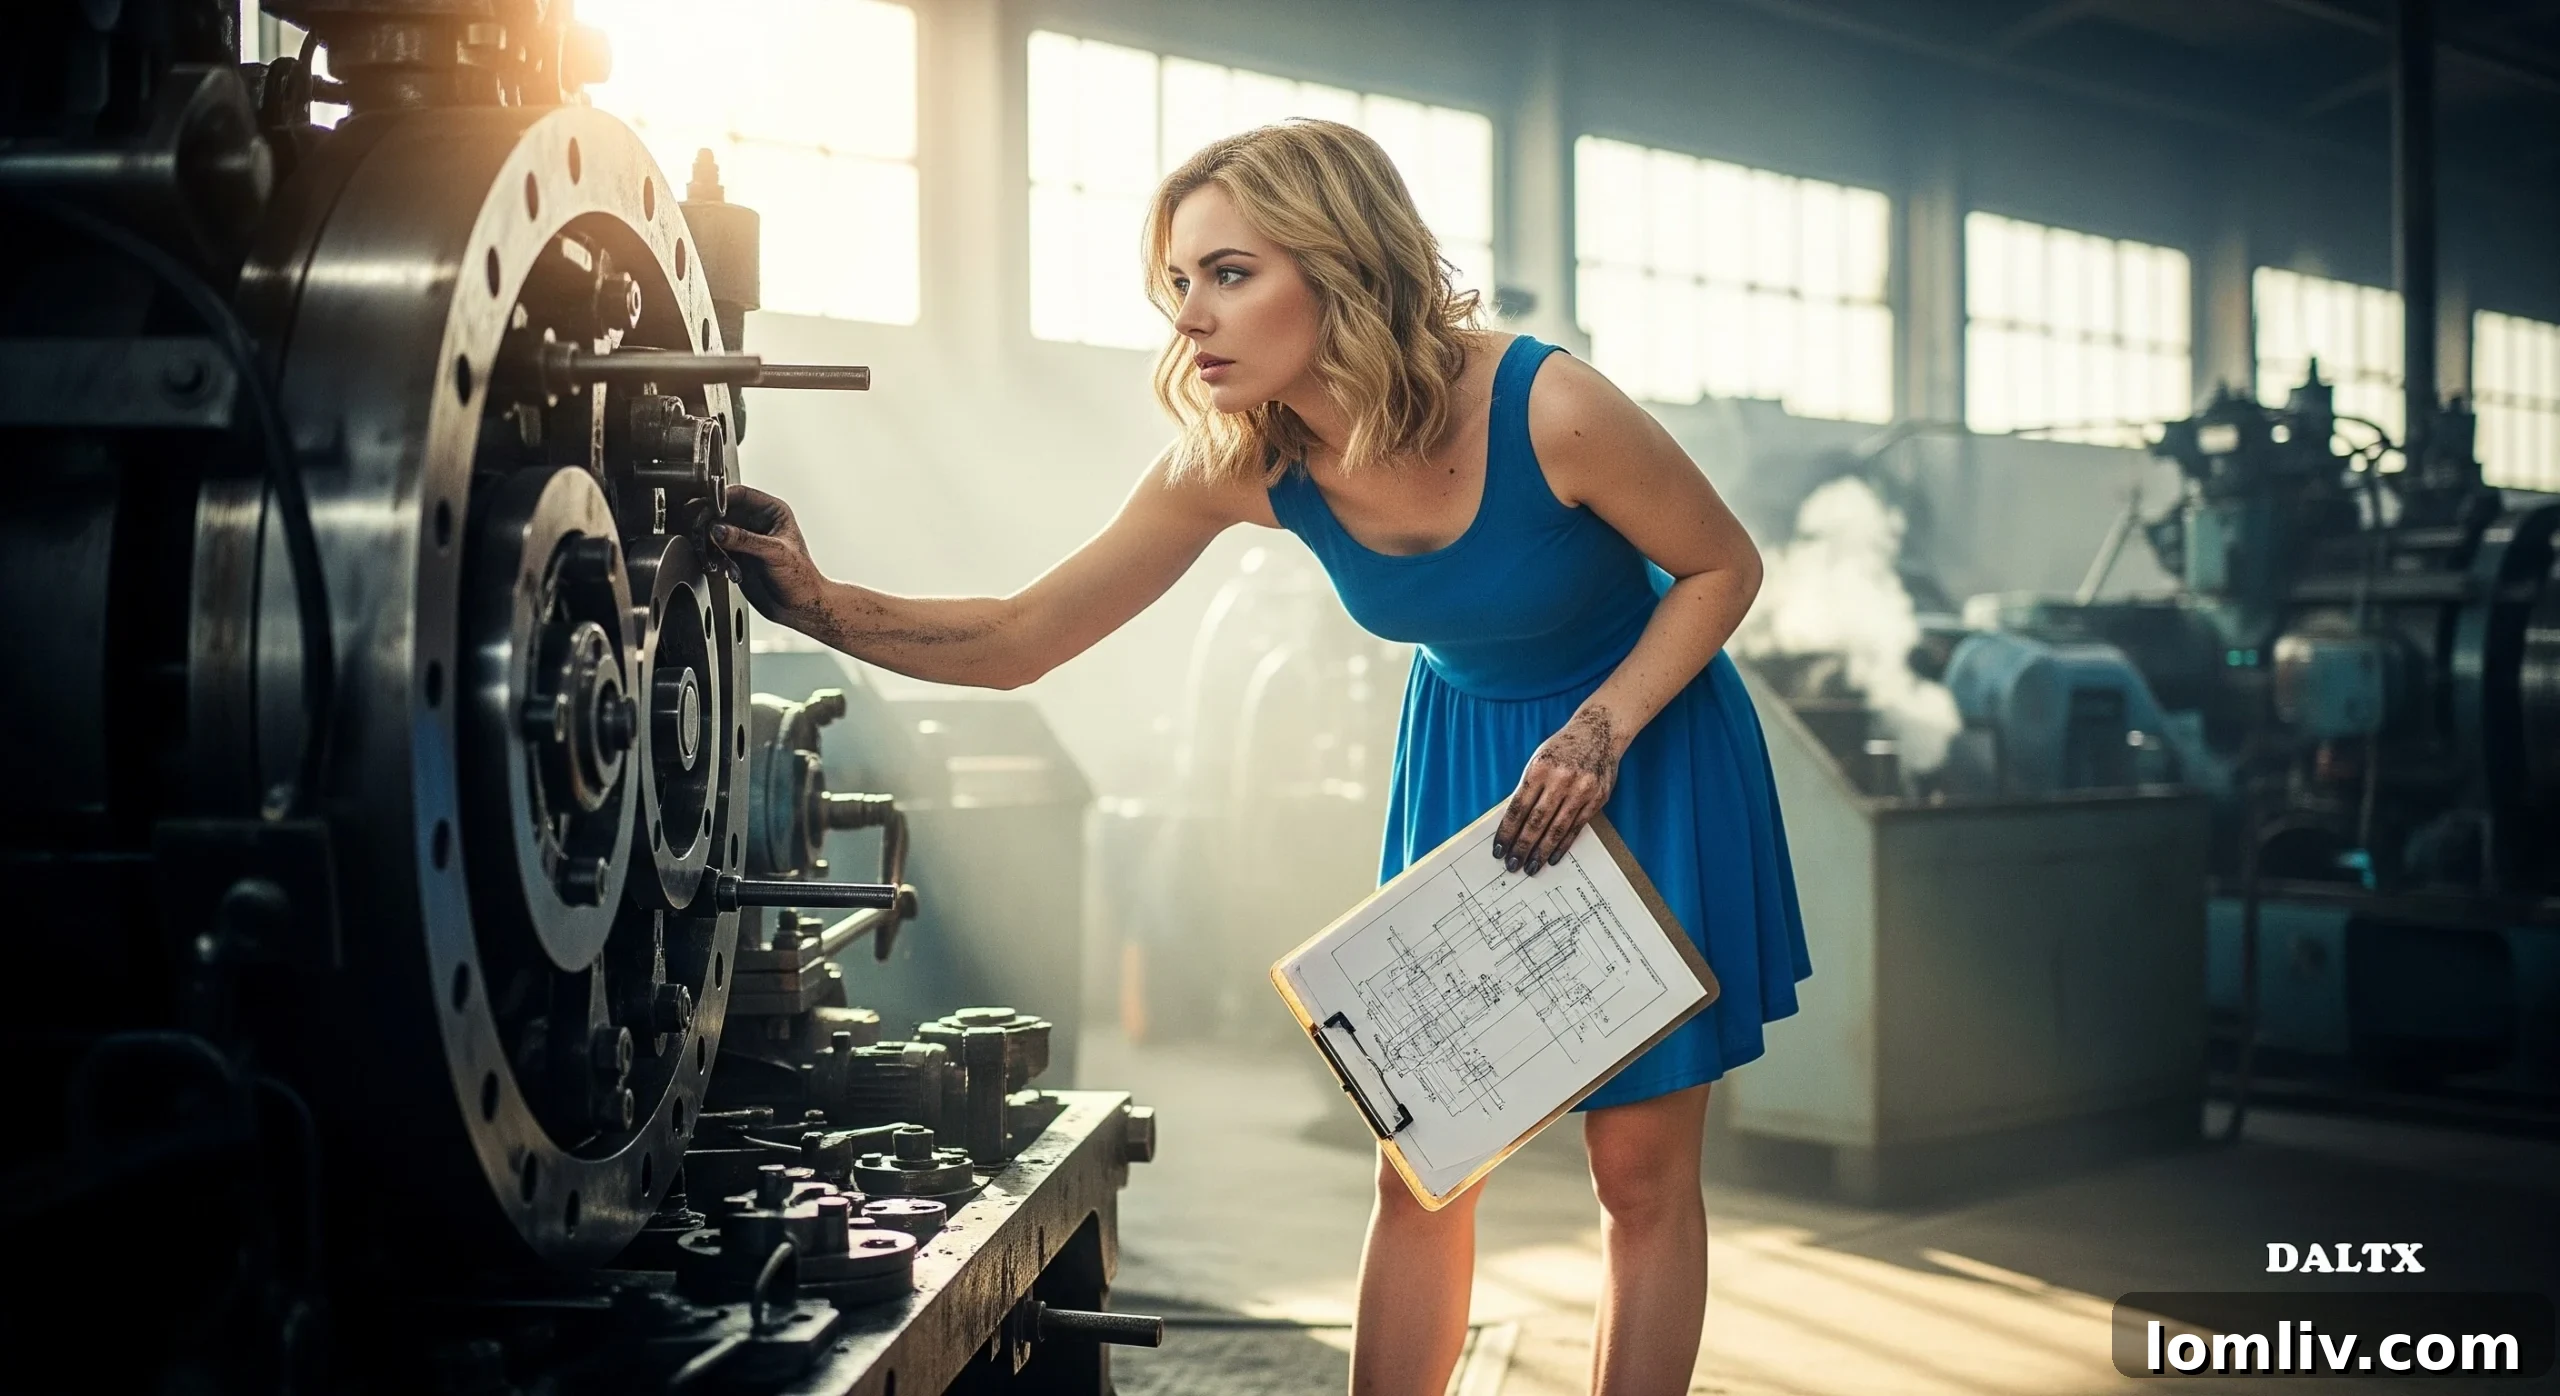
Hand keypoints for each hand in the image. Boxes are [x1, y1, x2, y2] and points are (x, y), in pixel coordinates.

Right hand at [712, 485, 827, 623]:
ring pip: (715, 530)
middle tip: (701, 531)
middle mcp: (757, 522)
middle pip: (722, 511)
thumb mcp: (775, 554)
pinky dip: (712, 556)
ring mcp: (744, 539)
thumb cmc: (801, 578)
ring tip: (713, 554)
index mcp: (773, 512)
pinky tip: (722, 567)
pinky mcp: (735, 556)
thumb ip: (746, 540)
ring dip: (709, 541)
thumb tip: (718, 530)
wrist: (800, 607)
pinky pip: (714, 549)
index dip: (721, 498)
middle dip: (710, 521)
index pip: (741, 494)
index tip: (708, 508)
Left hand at [1495, 707, 1619, 874]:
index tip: (1499, 849)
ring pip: (1557, 829)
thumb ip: (1528, 788)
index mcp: (1540, 768)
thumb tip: (1513, 822)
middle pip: (1536, 822)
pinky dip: (1563, 844)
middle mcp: (1561, 780)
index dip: (1507, 831)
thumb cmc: (1563, 747)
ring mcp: (1581, 790)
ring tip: (1531, 867)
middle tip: (1512, 866)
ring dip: (1541, 851)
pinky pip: (1576, 827)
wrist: (1599, 732)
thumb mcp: (1538, 759)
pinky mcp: (1597, 799)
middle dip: (1522, 847)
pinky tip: (1552, 856)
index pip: (1518, 807)